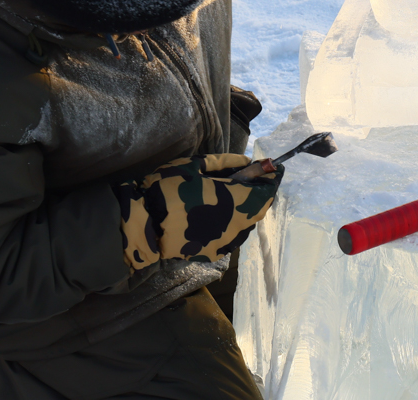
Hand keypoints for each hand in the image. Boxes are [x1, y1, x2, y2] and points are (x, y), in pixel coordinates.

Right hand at [114, 154, 281, 268]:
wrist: (143, 225)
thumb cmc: (168, 189)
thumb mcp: (195, 166)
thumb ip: (226, 164)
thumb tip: (248, 163)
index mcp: (233, 201)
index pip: (266, 191)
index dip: (272, 179)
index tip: (274, 169)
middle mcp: (236, 225)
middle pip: (259, 209)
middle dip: (260, 194)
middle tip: (254, 180)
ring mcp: (226, 243)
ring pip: (246, 224)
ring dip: (245, 210)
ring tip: (233, 196)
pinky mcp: (214, 253)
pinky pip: (230, 236)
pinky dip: (230, 224)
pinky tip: (216, 215)